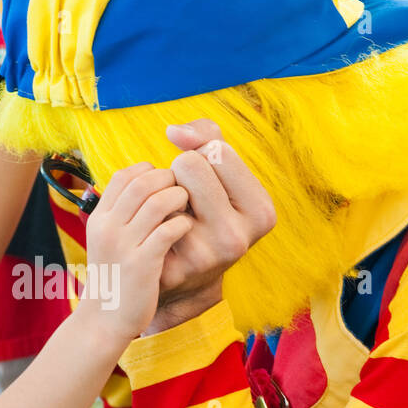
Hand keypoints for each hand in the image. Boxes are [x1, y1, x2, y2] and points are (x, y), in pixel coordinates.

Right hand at [79, 162, 193, 344]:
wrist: (104, 319)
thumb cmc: (114, 277)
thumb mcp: (107, 241)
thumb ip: (122, 214)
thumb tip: (148, 186)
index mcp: (99, 218)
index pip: (124, 176)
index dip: (149, 172)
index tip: (165, 182)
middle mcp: (108, 228)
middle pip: (142, 183)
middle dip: (169, 180)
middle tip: (182, 191)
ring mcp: (124, 246)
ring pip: (157, 202)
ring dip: (178, 198)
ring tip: (186, 207)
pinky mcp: (142, 265)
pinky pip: (168, 231)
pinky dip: (182, 224)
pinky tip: (186, 230)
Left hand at [143, 120, 275, 334]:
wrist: (193, 276)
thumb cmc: (210, 208)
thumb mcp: (225, 172)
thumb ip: (207, 135)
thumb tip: (173, 132)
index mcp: (261, 212)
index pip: (217, 150)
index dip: (205, 156)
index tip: (210, 177)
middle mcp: (235, 238)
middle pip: (189, 164)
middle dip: (182, 171)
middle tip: (190, 196)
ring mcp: (202, 256)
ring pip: (164, 188)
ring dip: (164, 192)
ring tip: (176, 212)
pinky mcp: (170, 268)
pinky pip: (147, 215)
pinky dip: (149, 216)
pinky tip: (160, 232)